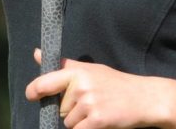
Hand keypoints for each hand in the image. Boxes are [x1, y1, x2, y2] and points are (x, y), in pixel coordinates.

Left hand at [26, 48, 158, 127]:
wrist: (144, 97)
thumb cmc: (114, 83)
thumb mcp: (90, 69)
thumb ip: (63, 66)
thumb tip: (36, 53)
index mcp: (77, 72)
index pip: (46, 81)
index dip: (34, 90)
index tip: (31, 95)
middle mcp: (80, 86)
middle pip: (59, 108)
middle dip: (69, 110)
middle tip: (90, 104)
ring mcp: (89, 103)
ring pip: (68, 122)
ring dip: (79, 123)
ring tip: (97, 112)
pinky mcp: (98, 119)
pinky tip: (97, 123)